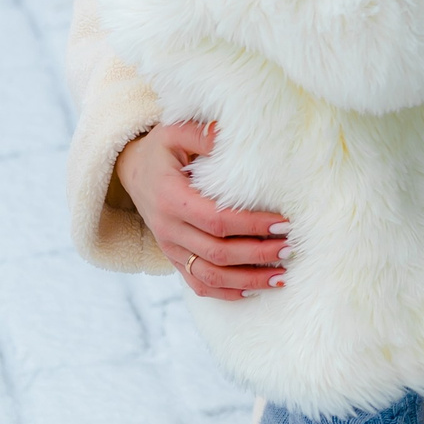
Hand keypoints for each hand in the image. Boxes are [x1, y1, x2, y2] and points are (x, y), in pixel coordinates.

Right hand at [114, 120, 290, 300]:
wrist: (132, 172)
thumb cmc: (161, 149)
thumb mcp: (175, 131)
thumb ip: (199, 133)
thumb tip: (223, 132)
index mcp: (171, 198)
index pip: (216, 219)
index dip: (251, 225)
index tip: (283, 223)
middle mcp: (168, 229)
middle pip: (218, 252)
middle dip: (258, 254)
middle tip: (290, 248)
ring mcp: (170, 248)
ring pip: (210, 276)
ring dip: (247, 279)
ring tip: (281, 276)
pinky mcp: (174, 259)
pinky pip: (198, 284)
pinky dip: (226, 292)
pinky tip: (254, 289)